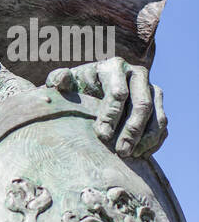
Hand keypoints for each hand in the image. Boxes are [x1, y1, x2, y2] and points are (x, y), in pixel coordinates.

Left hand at [46, 57, 166, 157]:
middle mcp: (137, 74)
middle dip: (131, 130)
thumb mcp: (65, 82)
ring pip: (157, 116)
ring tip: (129, 155)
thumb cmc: (77, 87)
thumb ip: (58, 80)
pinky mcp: (159, 105)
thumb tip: (61, 79)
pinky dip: (154, 142)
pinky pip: (162, 126)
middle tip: (120, 151)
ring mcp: (151, 89)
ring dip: (145, 139)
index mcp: (114, 66)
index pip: (118, 92)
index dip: (110, 115)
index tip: (101, 135)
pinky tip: (139, 154)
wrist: (93, 92)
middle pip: (142, 104)